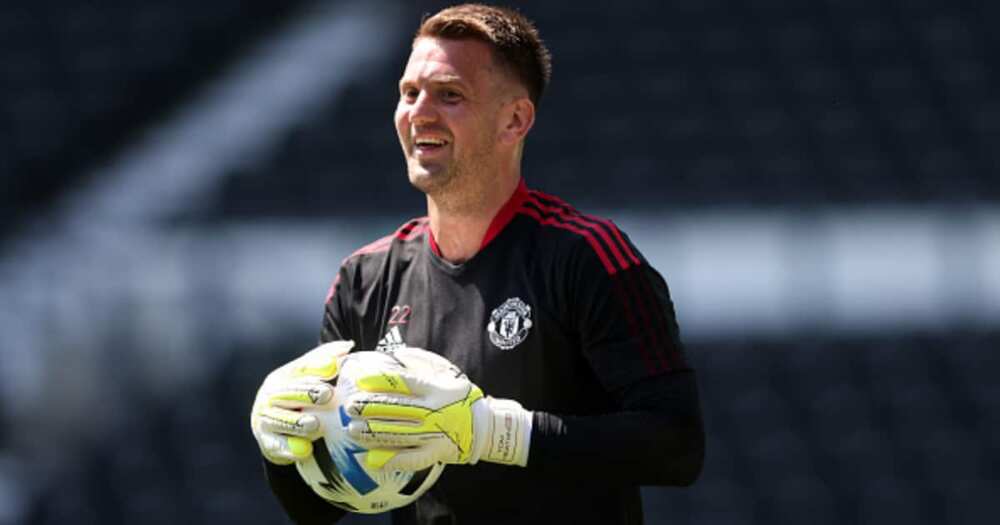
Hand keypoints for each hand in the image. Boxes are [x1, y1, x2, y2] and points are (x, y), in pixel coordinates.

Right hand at [250, 340, 352, 464]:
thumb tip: (348, 345)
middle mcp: (269, 396)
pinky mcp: (266, 442)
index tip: (333, 369)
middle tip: (326, 395)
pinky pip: (276, 445)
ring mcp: (264, 419)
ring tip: (315, 424)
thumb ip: (325, 360)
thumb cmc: (297, 397)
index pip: (298, 370)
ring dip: (296, 423)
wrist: (272, 428)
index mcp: (281, 377)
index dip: (316, 368)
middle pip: (286, 393)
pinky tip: (304, 451)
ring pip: (279, 420)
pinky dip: (289, 448)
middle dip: (306, 394)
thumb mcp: (307, 377)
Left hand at [342, 354, 532, 471]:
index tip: (360, 380)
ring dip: (372, 432)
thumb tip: (395, 354)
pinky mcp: (434, 453)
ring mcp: (433, 434)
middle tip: (350, 406)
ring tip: (352, 429)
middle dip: (369, 407)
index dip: (380, 380)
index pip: (403, 382)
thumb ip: (421, 361)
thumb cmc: (459, 394)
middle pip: (396, 408)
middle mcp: (433, 411)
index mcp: (435, 388)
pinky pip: (410, 459)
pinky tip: (370, 458)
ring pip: (397, 434)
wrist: (483, 426)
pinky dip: (390, 459)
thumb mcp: (446, 371)